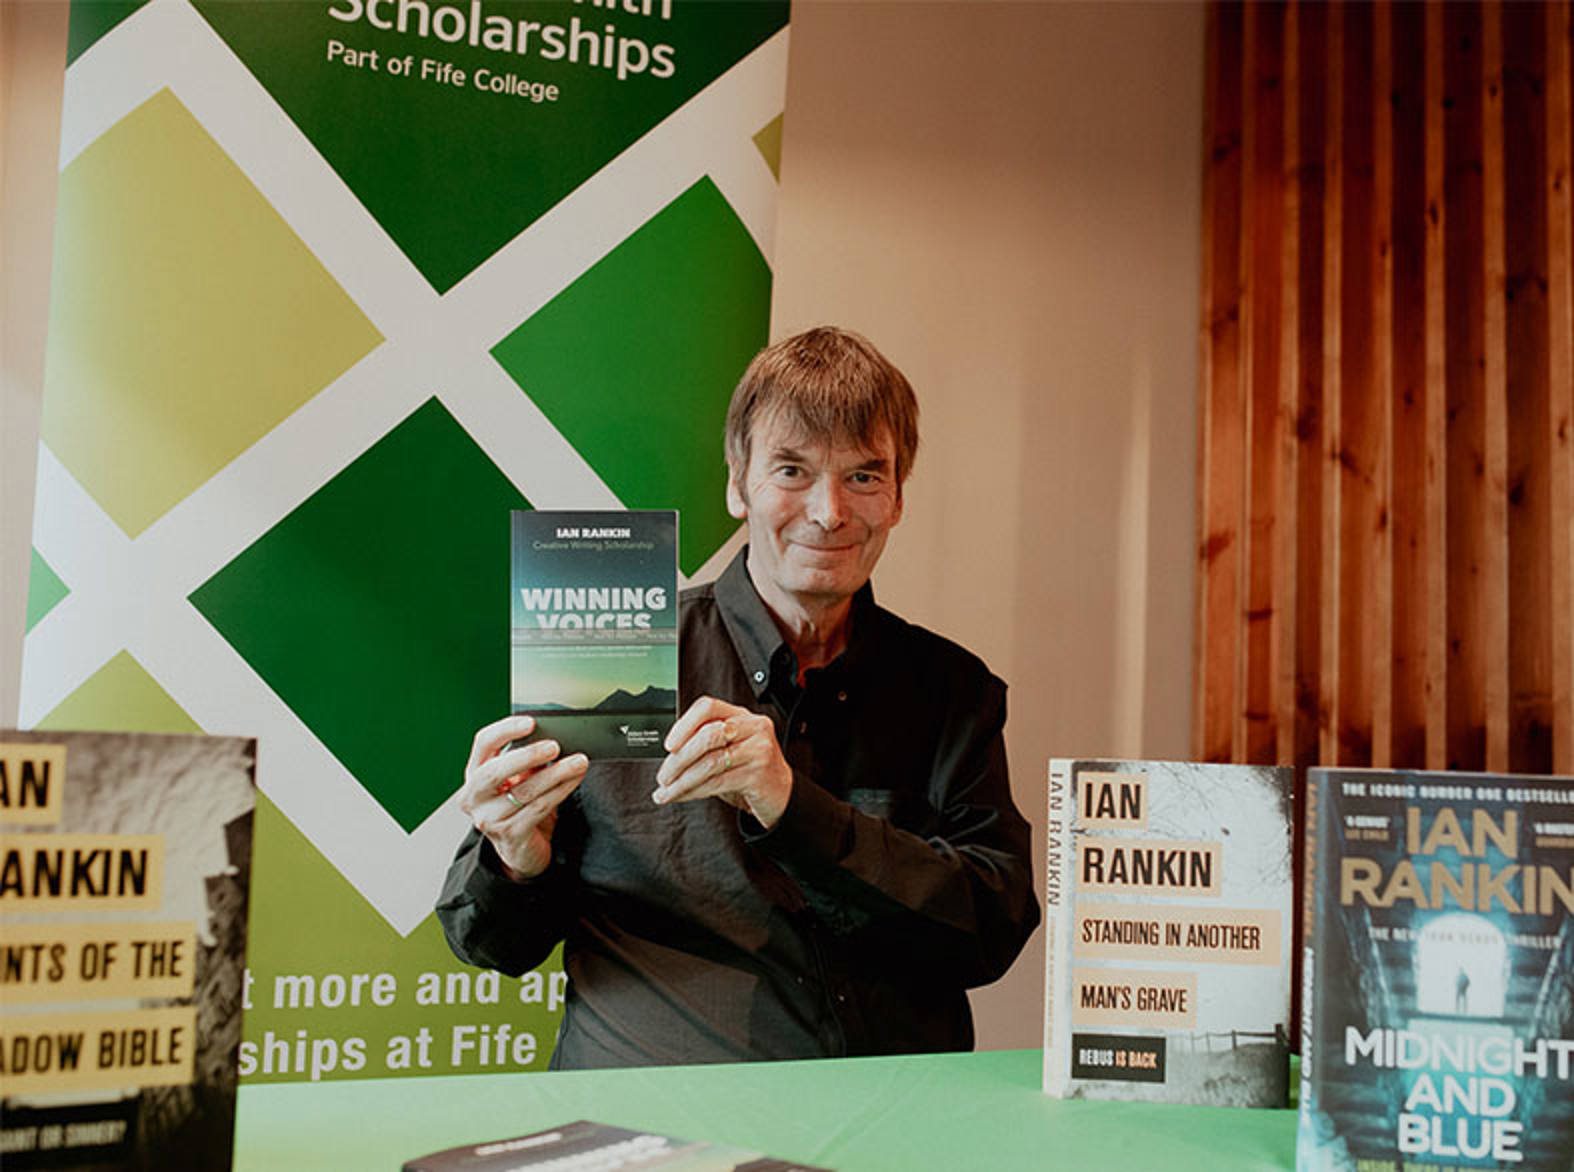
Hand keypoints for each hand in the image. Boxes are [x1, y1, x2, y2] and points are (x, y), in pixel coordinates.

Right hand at [459, 714, 588, 880]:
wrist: (521, 850)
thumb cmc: (519, 808)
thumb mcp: (518, 780)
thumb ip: (528, 761)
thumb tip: (554, 738)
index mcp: (474, 774)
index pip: (483, 744)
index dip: (506, 730)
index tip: (531, 722)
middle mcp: (474, 797)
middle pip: (494, 771)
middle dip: (527, 755)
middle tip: (555, 746)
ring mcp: (489, 819)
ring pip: (524, 791)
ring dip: (555, 773)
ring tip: (578, 761)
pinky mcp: (510, 835)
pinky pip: (539, 808)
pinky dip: (561, 790)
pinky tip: (574, 779)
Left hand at [654, 696, 791, 827]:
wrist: (782, 794)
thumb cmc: (750, 770)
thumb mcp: (730, 749)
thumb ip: (706, 744)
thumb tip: (669, 756)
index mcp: (742, 716)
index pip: (708, 708)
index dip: (684, 724)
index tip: (668, 745)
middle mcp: (753, 728)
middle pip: (707, 735)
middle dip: (679, 759)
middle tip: (664, 775)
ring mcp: (758, 750)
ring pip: (710, 762)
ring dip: (682, 780)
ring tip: (667, 790)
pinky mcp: (758, 774)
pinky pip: (717, 782)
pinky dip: (694, 791)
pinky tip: (682, 796)